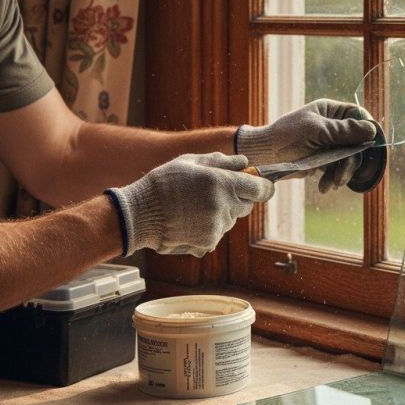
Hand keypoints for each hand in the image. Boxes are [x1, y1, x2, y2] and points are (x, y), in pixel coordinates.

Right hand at [105, 153, 273, 256]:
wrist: (139, 215)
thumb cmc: (164, 183)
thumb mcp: (191, 162)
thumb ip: (222, 161)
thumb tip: (245, 162)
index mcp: (223, 184)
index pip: (261, 189)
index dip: (264, 186)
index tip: (261, 185)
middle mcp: (224, 207)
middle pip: (247, 205)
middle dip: (237, 198)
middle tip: (213, 192)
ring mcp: (217, 227)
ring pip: (231, 220)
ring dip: (221, 213)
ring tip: (193, 207)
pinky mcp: (208, 243)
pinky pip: (217, 233)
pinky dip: (208, 228)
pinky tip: (189, 221)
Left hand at [235, 99, 377, 191]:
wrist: (263, 158)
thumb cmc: (286, 137)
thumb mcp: (316, 132)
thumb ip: (344, 131)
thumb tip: (372, 130)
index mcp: (330, 111)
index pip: (358, 116)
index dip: (366, 130)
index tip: (367, 146)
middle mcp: (332, 126)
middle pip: (356, 141)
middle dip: (350, 161)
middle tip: (341, 178)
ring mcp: (328, 143)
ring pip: (348, 158)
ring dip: (341, 173)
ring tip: (331, 185)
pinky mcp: (323, 159)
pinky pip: (336, 168)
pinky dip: (332, 178)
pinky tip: (324, 187)